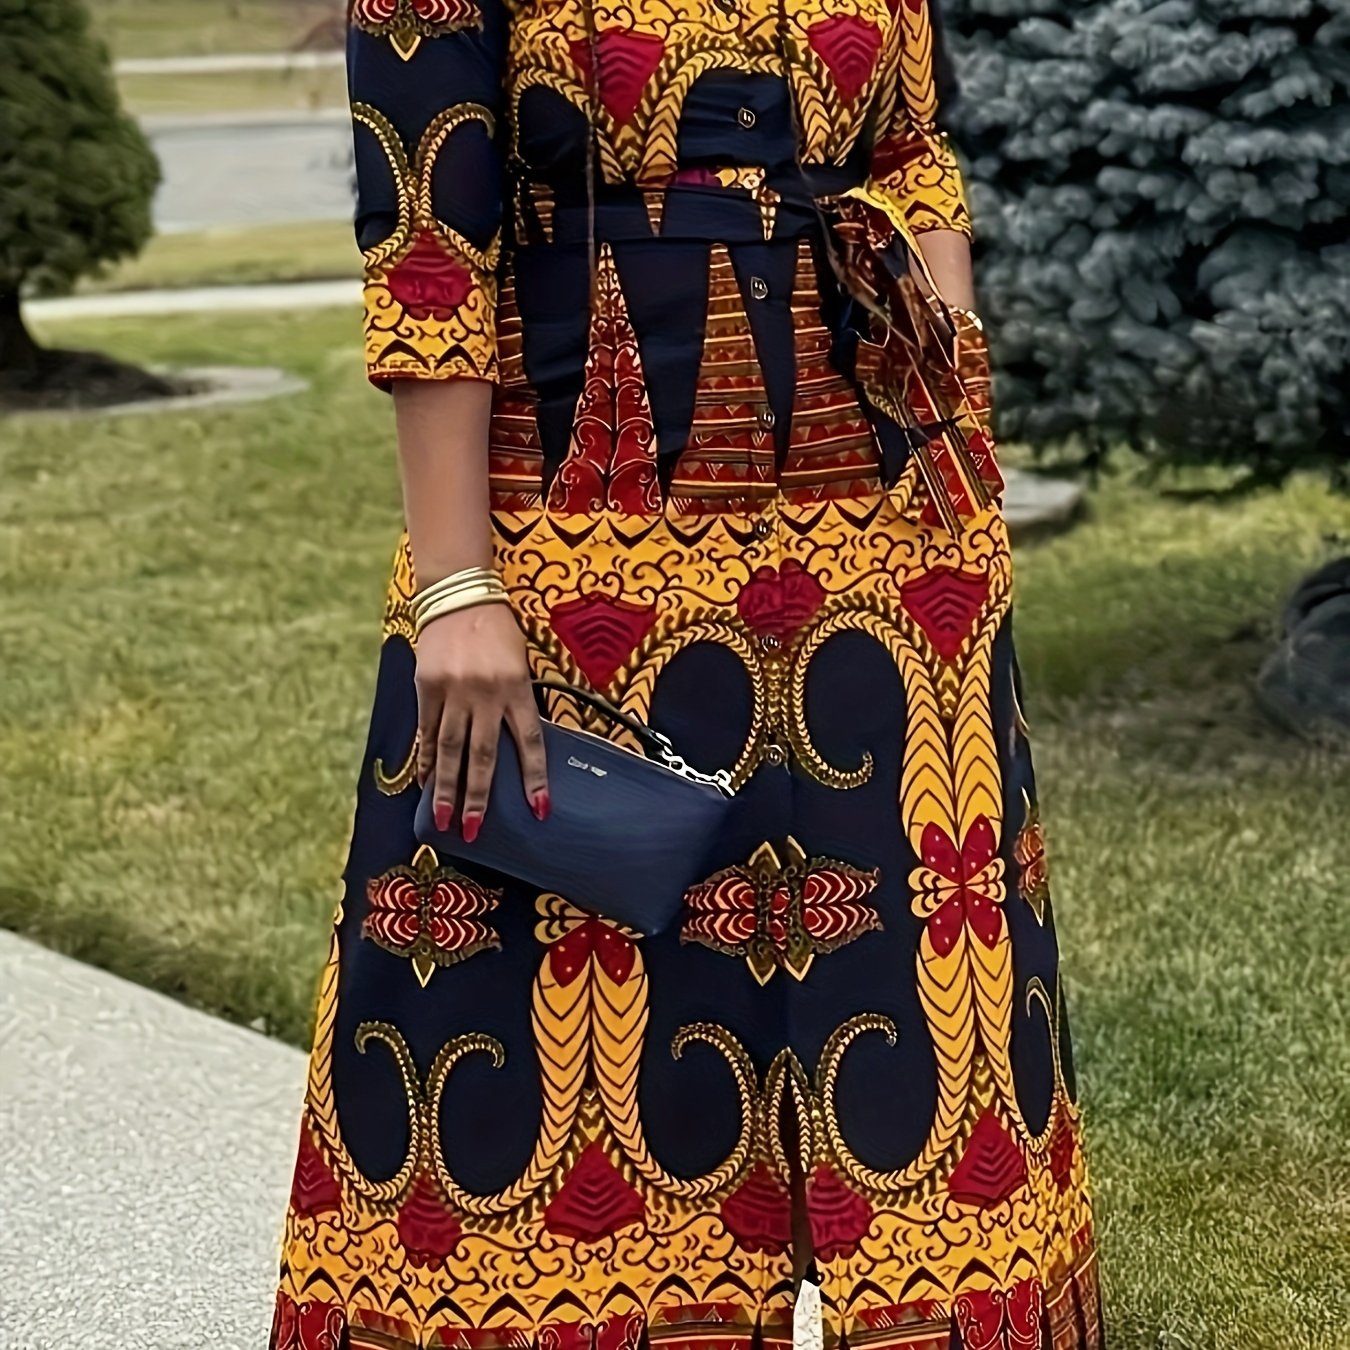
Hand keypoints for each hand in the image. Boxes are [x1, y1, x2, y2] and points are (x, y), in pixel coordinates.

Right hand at [414, 600, 548, 840]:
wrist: (460, 596)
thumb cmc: (498, 632)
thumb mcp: (520, 663)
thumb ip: (518, 702)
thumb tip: (516, 749)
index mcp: (517, 687)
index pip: (530, 742)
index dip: (535, 778)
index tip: (540, 810)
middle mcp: (486, 693)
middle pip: (482, 754)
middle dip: (477, 796)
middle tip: (472, 831)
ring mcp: (454, 691)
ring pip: (450, 748)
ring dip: (446, 787)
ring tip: (443, 819)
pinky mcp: (427, 687)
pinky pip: (427, 731)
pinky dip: (427, 758)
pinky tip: (425, 781)